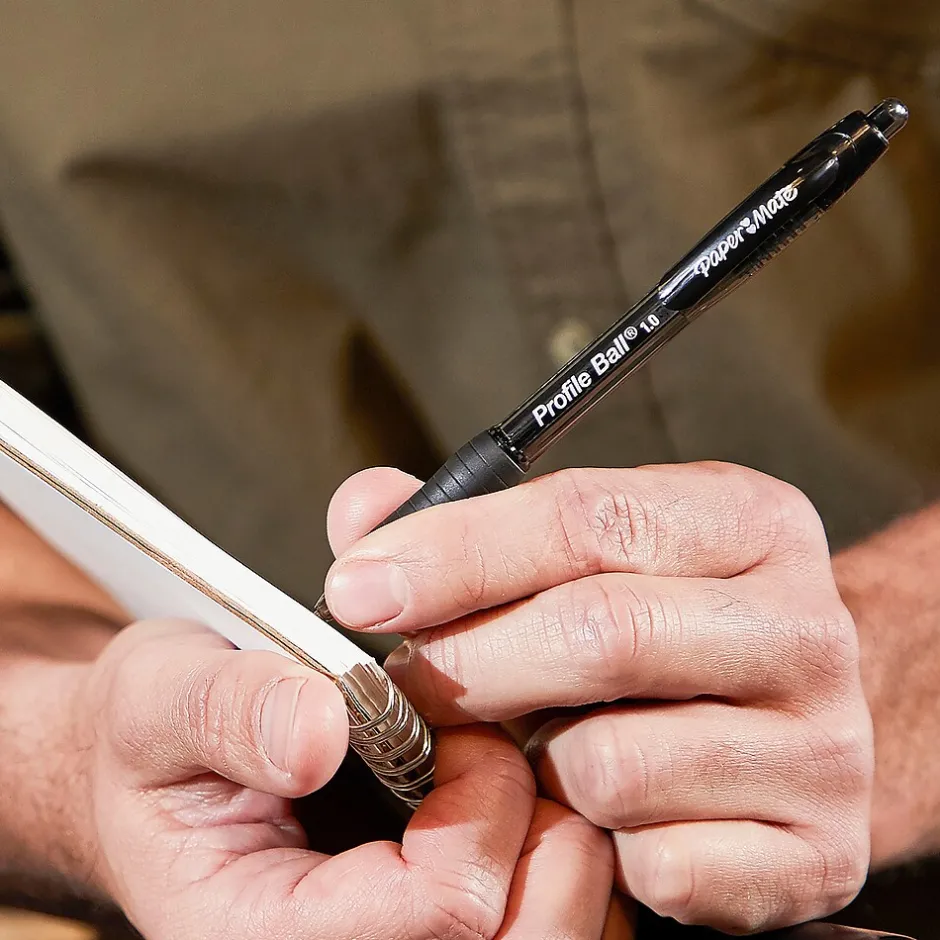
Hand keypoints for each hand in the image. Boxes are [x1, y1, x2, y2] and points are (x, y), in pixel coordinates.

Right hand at [57, 619, 627, 938]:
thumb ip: (225, 709)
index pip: (444, 908)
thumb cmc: (158, 742)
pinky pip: (553, 927)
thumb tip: (314, 732)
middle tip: (497, 754)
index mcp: (268, 938)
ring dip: (563, 846)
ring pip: (559, 938)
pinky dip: (559, 863)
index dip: (480, 800)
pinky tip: (515, 805)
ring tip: (507, 777)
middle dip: (545, 831)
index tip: (453, 726)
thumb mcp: (158, 698)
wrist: (158, 772)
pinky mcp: (433, 938)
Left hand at [325, 463, 873, 932]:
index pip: (586, 517)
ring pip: (613, 765)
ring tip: (536, 745)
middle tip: (403, 683)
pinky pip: (659, 865)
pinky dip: (603, 848)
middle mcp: (804, 626)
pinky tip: (605, 813)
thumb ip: (467, 525)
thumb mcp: (584, 547)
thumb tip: (364, 509)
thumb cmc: (657, 620)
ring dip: (539, 766)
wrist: (789, 723)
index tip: (359, 587)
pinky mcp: (818, 854)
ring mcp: (826, 747)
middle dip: (467, 666)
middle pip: (600, 635)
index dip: (457, 552)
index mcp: (747, 520)